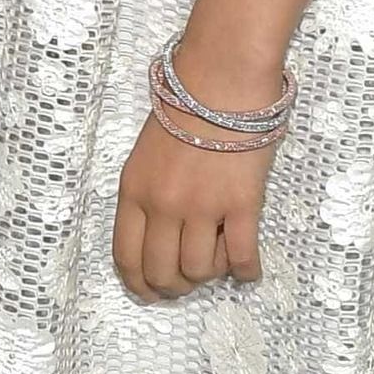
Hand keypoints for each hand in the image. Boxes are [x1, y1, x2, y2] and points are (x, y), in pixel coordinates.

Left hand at [112, 113, 274, 301]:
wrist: (222, 80)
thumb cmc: (185, 108)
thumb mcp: (145, 155)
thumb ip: (147, 195)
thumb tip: (163, 237)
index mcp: (133, 191)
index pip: (126, 256)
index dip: (138, 284)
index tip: (150, 293)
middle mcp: (163, 205)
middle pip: (161, 271)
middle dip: (174, 287)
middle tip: (187, 284)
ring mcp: (202, 207)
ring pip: (200, 270)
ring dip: (210, 276)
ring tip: (219, 261)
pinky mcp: (241, 204)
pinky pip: (241, 255)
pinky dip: (245, 271)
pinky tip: (248, 271)